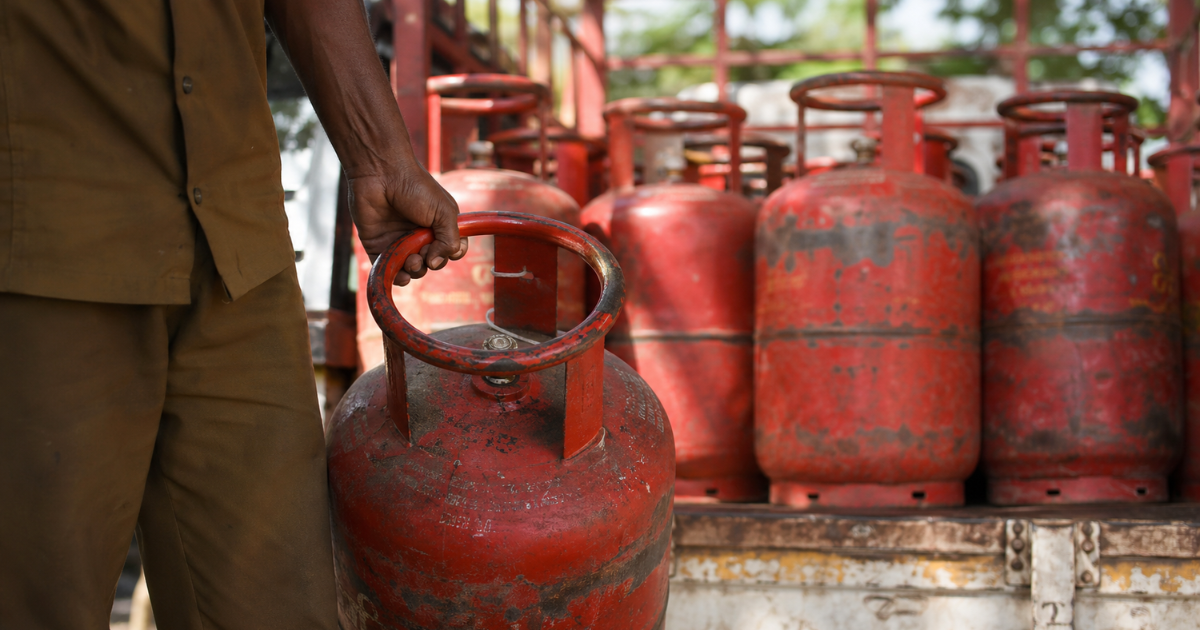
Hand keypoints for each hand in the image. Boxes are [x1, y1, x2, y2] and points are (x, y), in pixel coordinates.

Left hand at [349, 162, 468, 285]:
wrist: (380, 173)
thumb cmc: (415, 186)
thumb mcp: (444, 211)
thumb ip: (450, 239)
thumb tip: (436, 263)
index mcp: (438, 224)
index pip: (452, 249)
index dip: (452, 254)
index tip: (448, 251)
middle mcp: (420, 234)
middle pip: (432, 262)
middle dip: (431, 262)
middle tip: (424, 251)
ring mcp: (399, 240)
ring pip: (412, 269)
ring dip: (415, 270)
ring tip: (412, 260)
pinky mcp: (379, 245)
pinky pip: (389, 269)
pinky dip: (396, 277)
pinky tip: (401, 276)